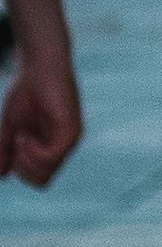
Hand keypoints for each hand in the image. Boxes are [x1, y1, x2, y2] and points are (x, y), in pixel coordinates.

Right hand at [0, 30, 81, 187]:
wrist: (40, 66)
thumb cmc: (27, 92)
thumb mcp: (10, 125)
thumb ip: (4, 149)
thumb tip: (1, 176)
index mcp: (51, 147)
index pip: (38, 179)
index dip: (19, 170)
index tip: (11, 146)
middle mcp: (63, 147)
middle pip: (41, 181)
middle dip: (20, 168)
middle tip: (15, 142)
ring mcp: (68, 140)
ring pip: (45, 173)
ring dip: (24, 159)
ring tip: (20, 137)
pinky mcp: (70, 130)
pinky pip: (50, 157)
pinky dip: (31, 152)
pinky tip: (24, 136)